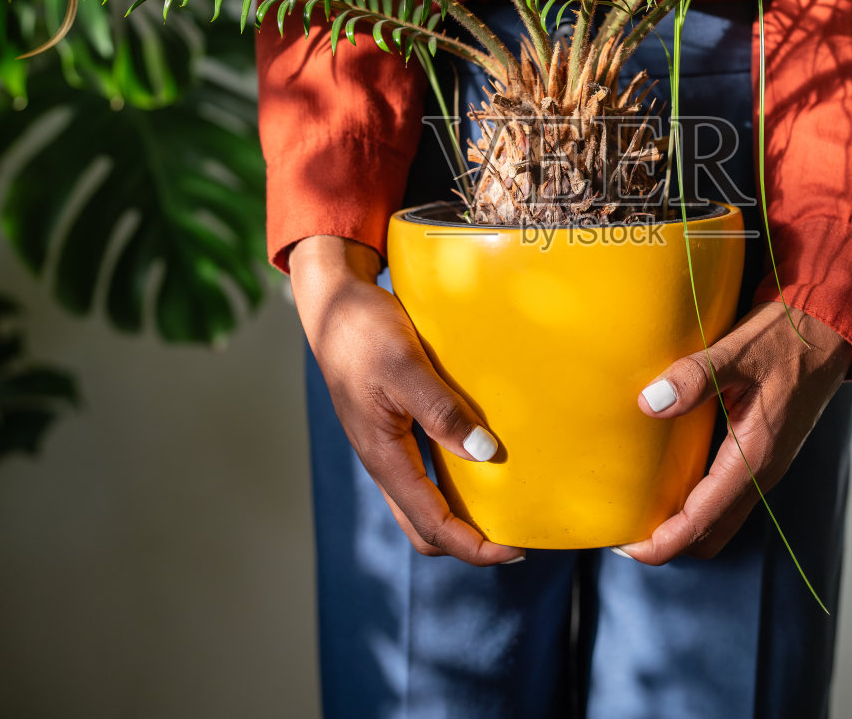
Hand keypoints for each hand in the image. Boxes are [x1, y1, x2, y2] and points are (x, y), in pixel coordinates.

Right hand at [289, 235, 523, 565]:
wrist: (334, 302)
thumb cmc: (363, 331)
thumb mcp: (404, 366)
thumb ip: (441, 410)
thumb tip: (484, 453)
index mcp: (383, 457)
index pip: (431, 525)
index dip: (474, 546)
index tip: (517, 549)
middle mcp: (385, 460)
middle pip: (425, 526)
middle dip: (468, 540)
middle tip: (516, 534)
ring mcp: (389, 443)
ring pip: (426, 499)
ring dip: (463, 510)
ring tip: (508, 501)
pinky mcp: (396, 423)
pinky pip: (428, 466)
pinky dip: (457, 475)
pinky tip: (485, 453)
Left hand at [618, 302, 851, 562]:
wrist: (829, 330)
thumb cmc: (788, 338)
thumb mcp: (739, 350)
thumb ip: (695, 376)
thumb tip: (650, 402)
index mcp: (754, 456)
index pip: (702, 521)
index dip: (662, 543)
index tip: (625, 548)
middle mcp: (761, 472)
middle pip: (710, 534)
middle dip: (668, 543)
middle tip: (623, 529)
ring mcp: (764, 465)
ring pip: (719, 519)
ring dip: (682, 524)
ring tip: (639, 509)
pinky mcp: (761, 453)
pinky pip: (725, 497)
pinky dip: (696, 504)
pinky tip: (668, 479)